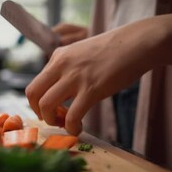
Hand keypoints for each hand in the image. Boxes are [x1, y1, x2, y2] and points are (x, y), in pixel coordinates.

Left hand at [26, 14, 171, 134]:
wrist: (138, 43)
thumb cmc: (113, 50)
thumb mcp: (81, 54)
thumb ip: (67, 69)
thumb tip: (59, 92)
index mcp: (57, 57)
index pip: (34, 84)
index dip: (38, 104)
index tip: (51, 111)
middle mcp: (62, 65)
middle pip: (33, 94)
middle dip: (39, 113)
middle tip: (54, 119)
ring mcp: (76, 76)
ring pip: (46, 105)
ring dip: (52, 121)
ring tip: (66, 124)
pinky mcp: (92, 89)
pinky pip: (72, 115)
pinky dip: (71, 127)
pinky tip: (79, 129)